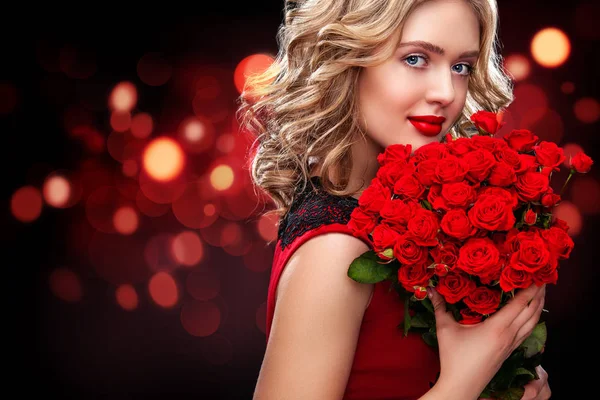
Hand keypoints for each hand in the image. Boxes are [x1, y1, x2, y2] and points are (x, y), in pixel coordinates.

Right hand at [427, 283, 545, 399]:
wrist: (461, 386)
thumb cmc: (453, 358)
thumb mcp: (445, 329)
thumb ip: (440, 307)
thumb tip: (431, 289)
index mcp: (497, 327)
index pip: (519, 304)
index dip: (529, 289)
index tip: (535, 275)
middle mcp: (509, 335)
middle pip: (532, 312)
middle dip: (539, 295)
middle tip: (543, 279)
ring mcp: (511, 345)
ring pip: (533, 324)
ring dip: (539, 308)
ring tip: (541, 294)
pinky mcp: (509, 352)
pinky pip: (527, 333)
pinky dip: (533, 321)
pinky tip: (531, 317)